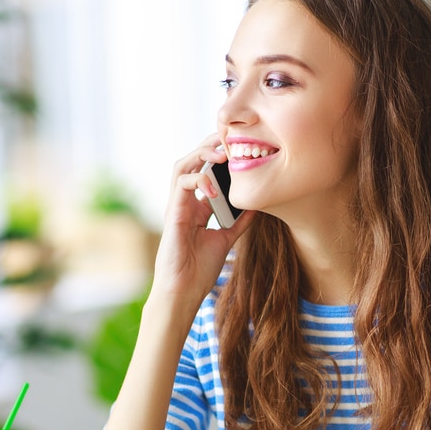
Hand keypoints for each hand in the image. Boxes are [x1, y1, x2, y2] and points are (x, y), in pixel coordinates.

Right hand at [150, 135, 253, 305]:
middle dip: (210, 145)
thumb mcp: (227, 238)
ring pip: (182, 166)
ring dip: (201, 154)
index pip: (205, 170)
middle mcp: (185, 201)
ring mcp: (177, 206)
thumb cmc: (199, 269)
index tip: (241, 147)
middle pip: (193, 160)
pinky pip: (182, 185)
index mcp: (197, 205)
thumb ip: (239, 221)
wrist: (184, 291)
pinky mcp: (172, 213)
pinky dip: (198, 179)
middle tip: (230, 138)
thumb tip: (257, 204)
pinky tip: (213, 186)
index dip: (220, 155)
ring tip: (221, 153)